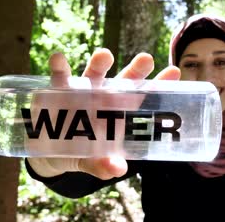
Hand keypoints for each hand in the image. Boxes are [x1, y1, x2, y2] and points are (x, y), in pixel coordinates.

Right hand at [28, 48, 179, 179]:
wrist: (50, 151)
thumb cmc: (81, 153)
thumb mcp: (92, 162)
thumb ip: (102, 166)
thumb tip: (116, 169)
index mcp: (119, 112)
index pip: (143, 97)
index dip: (159, 84)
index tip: (174, 71)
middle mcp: (104, 96)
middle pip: (123, 80)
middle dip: (135, 69)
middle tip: (146, 59)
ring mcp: (82, 91)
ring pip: (94, 73)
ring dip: (99, 63)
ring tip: (104, 55)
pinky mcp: (58, 90)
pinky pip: (60, 77)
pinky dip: (59, 67)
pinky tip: (58, 59)